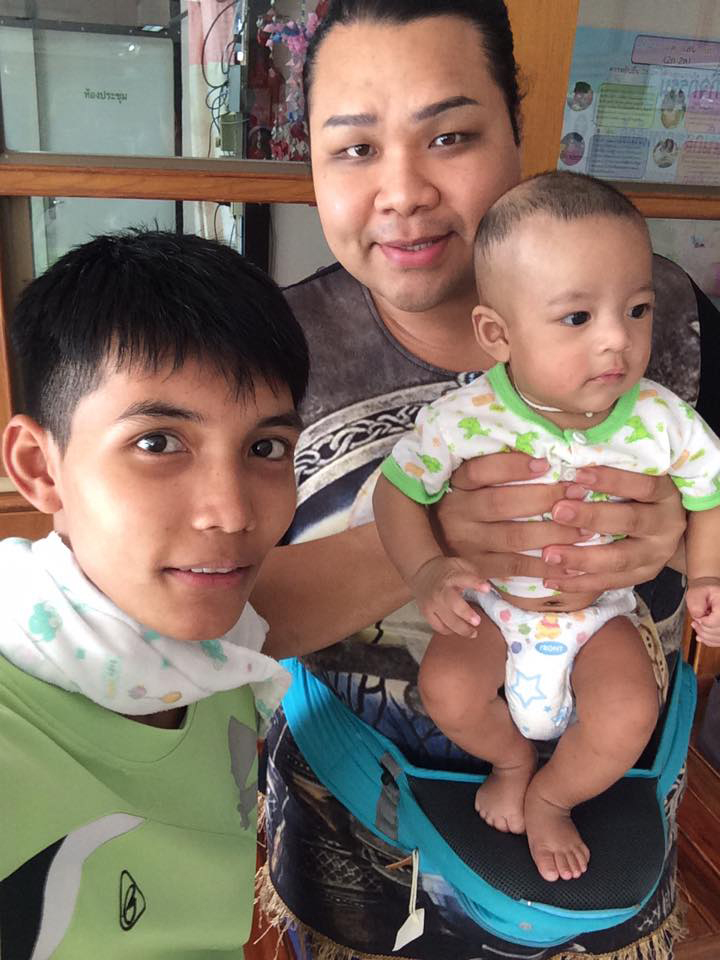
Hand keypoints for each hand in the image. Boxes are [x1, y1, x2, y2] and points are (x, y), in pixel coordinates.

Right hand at [410, 556, 488, 637]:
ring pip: (446, 620)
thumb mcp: (460, 564)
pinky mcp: (426, 613)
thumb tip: (497, 584)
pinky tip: (458, 630)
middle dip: (465, 613)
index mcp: (451, 576)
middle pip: (453, 603)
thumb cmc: (447, 570)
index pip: (464, 578)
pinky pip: (438, 626)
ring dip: (461, 629)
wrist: (422, 572)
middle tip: (477, 621)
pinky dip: (449, 631)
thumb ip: (475, 574)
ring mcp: (432, 603)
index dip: (476, 583)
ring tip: (473, 633)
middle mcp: (440, 590)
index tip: (487, 589)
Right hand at [432, 452, 587, 580]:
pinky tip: (569, 562)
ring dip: (553, 533)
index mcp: (456, 486)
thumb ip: (496, 470)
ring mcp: (466, 543)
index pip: (480, 471)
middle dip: (545, 498)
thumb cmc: (468, 505)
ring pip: (513, 537)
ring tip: (585, 529)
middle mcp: (457, 514)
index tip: (546, 463)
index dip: (513, 466)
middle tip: (578, 492)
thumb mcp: (471, 483)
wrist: (438, 547)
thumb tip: (544, 456)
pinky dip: (544, 565)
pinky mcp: (477, 567)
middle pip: (501, 503)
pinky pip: (514, 567)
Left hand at [540, 467, 685, 592]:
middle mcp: (666, 525)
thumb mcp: (634, 477)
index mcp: (665, 495)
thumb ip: (606, 473)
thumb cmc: (636, 493)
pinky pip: (610, 583)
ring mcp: (656, 554)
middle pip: (630, 522)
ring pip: (619, 559)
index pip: (642, 485)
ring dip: (581, 558)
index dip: (611, 480)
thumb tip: (561, 459)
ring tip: (548, 554)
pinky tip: (551, 580)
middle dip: (591, 517)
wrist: (663, 528)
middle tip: (557, 511)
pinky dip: (580, 583)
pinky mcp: (643, 575)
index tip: (577, 473)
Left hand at [687, 577, 719, 645]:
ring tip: (699, 626)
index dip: (703, 621)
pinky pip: (719, 642)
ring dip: (705, 635)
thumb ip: (696, 604)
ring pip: (719, 639)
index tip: (699, 616)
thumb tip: (698, 616)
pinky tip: (703, 634)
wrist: (711, 593)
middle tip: (697, 621)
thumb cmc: (705, 592)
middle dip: (702, 629)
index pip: (716, 621)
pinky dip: (709, 640)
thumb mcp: (696, 592)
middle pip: (718, 631)